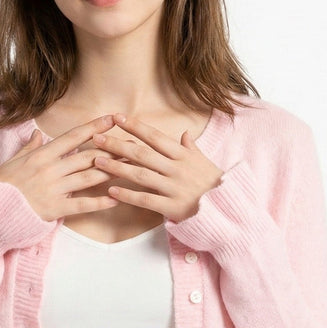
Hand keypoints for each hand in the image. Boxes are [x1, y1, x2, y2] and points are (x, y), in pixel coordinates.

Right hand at [0, 115, 119, 220]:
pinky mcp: (54, 209)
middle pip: (87, 156)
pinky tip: (116, 199)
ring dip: (111, 172)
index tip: (111, 119)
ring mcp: (53, 189)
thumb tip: (39, 133)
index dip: (93, 128)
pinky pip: (82, 205)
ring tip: (131, 167)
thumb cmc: (1, 186)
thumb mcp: (13, 161)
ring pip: (88, 177)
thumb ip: (29, 147)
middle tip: (133, 144)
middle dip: (112, 150)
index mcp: (41, 155)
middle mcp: (50, 169)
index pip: (72, 137)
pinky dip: (100, 202)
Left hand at [92, 113, 222, 221]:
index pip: (155, 137)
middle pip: (142, 153)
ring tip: (97, 162)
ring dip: (117, 167)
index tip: (116, 118)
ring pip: (141, 174)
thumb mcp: (204, 163)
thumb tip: (183, 134)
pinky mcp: (172, 207)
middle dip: (117, 144)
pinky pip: (146, 200)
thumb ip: (191, 148)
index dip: (135, 126)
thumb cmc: (215, 185)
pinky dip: (128, 195)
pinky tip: (111, 192)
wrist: (230, 210)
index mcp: (183, 155)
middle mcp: (177, 168)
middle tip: (96, 138)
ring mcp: (174, 188)